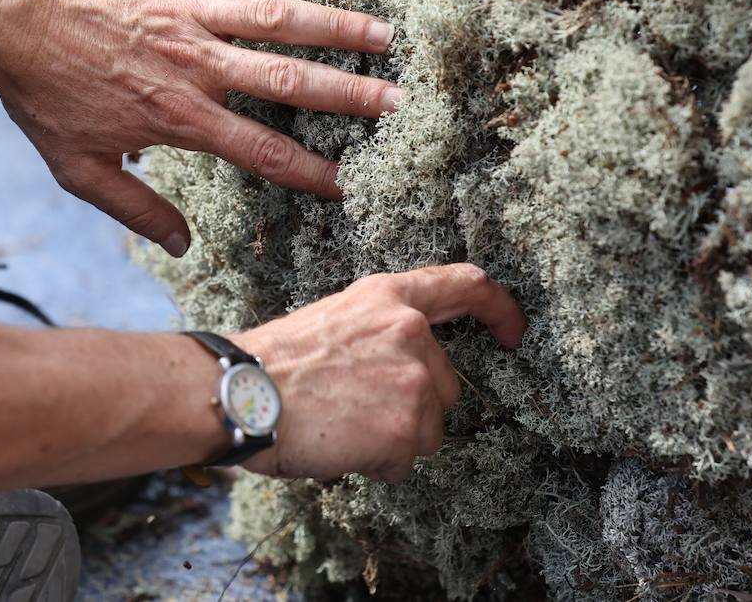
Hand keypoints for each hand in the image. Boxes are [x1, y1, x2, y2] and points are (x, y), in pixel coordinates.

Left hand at [0, 0, 402, 256]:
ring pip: (276, 19)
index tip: (351, 182)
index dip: (310, 171)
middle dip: (350, 95)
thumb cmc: (43, 97)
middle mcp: (196, 65)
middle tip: (400, 104)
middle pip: (288, 82)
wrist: (7, 20)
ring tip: (385, 33)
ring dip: (334, 25)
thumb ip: (137, 209)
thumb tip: (182, 249)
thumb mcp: (79, 170)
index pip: (261, 151)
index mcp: (179, 118)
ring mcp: (190, 13)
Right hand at [232, 264, 525, 481]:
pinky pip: (406, 461)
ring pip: (429, 429)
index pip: (467, 285)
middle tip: (356, 410)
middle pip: (447, 385)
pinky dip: (377, 465)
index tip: (513, 333)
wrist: (238, 391)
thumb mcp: (334, 320)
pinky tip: (340, 447)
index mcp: (389, 297)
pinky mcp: (405, 429)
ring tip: (341, 427)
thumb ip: (380, 332)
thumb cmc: (270, 362)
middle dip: (413, 407)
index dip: (500, 310)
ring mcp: (413, 380)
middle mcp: (410, 331)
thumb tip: (403, 365)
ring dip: (394, 438)